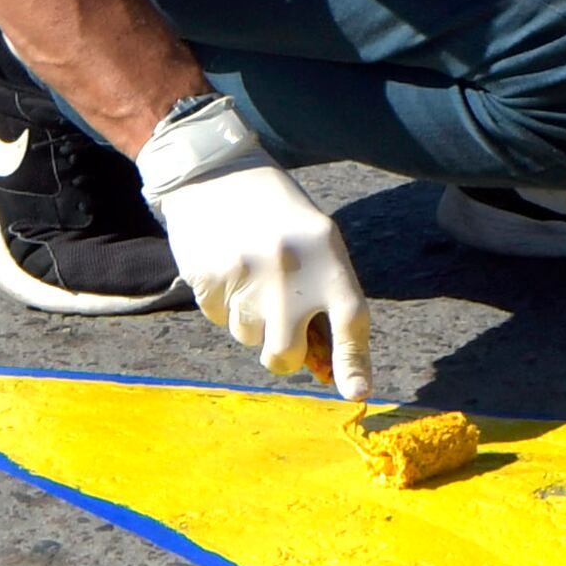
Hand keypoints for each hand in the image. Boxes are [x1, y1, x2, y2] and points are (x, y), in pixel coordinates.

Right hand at [139, 96, 371, 396]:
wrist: (214, 172)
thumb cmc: (278, 215)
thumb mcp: (318, 241)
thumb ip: (327, 294)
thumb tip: (326, 365)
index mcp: (328, 256)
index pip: (350, 322)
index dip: (354, 363)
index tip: (357, 393)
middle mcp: (290, 270)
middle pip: (284, 355)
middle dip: (283, 355)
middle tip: (281, 333)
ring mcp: (245, 277)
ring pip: (247, 338)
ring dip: (250, 321)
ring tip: (250, 277)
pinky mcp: (208, 279)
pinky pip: (216, 319)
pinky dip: (222, 304)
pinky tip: (226, 268)